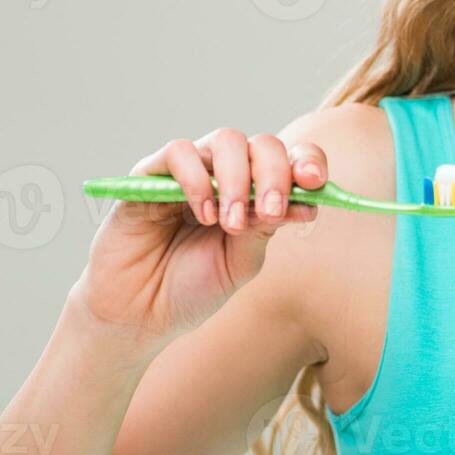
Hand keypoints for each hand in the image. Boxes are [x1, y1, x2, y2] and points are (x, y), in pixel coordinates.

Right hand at [70, 129, 327, 349]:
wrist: (138, 314)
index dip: (307, 163)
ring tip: (230, 222)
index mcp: (255, 194)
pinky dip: (198, 179)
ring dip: (237, 179)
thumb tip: (305, 200)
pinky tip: (203, 213)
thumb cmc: (191, 288)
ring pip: (226, 140)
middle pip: (262, 145)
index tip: (316, 182)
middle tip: (271, 211)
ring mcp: (189, 171)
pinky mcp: (150, 174)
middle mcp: (225, 176)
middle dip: (275, 174)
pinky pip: (179, 152)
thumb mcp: (240, 262)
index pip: (289, 160)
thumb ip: (266, 228)